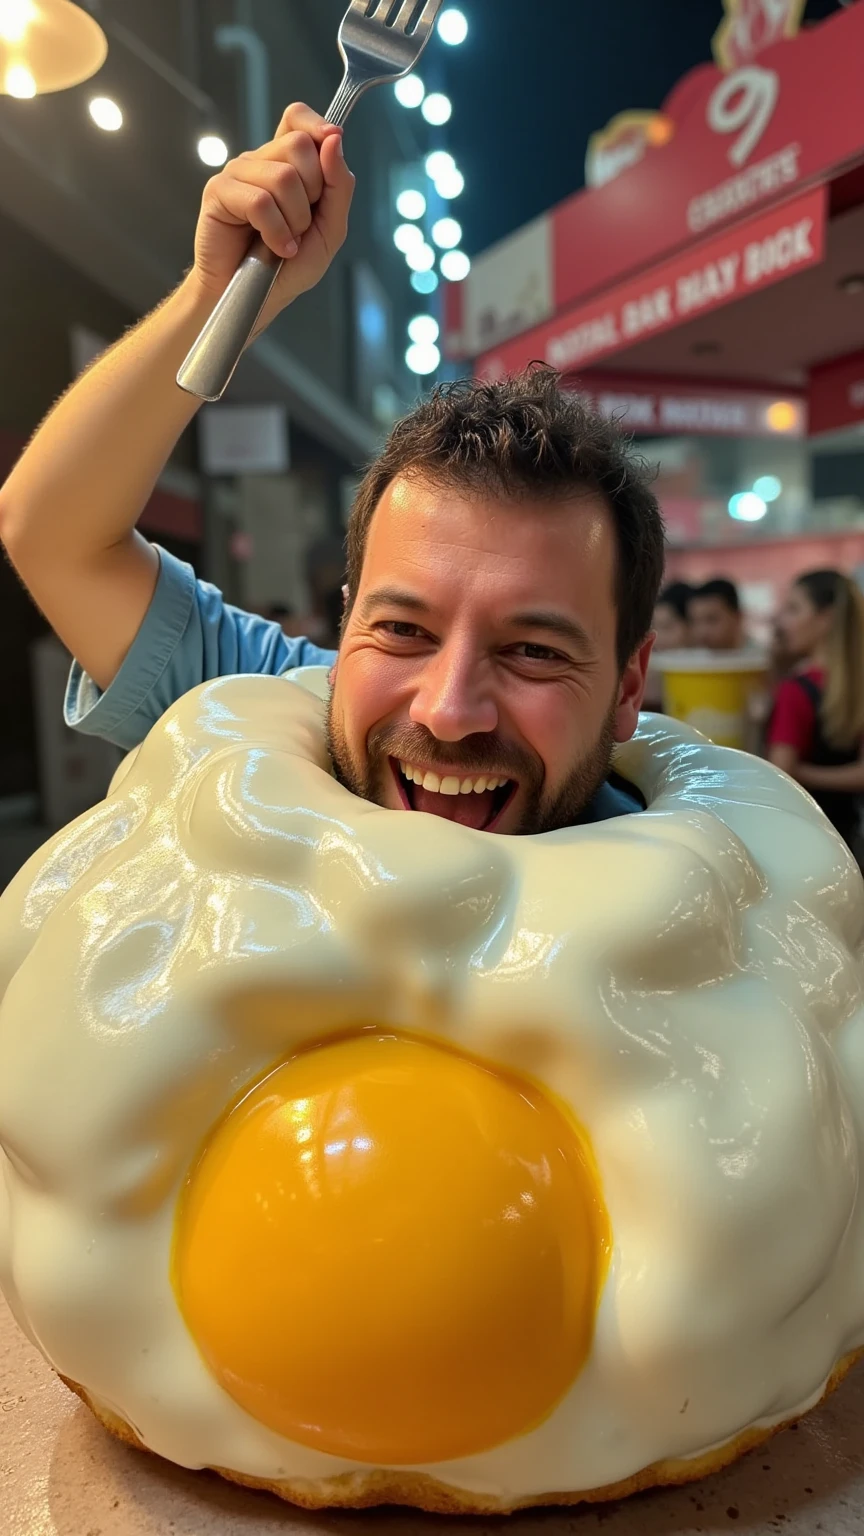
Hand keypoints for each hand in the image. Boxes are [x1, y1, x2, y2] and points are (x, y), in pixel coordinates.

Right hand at [191, 103, 354, 324]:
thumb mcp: (329, 230)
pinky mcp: (219, 192)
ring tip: (285, 242)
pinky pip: (260, 201)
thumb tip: (334, 139)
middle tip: (301, 223)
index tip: (330, 145)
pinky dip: (275, 231)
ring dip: (294, 220)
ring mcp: (238, 174)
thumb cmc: (288, 268)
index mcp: (287, 163)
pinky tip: (274, 248)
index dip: (316, 125)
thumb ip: (339, 186)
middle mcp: (261, 161)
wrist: (254, 299)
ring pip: (283, 176)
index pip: (297, 116)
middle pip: (299, 145)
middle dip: (313, 192)